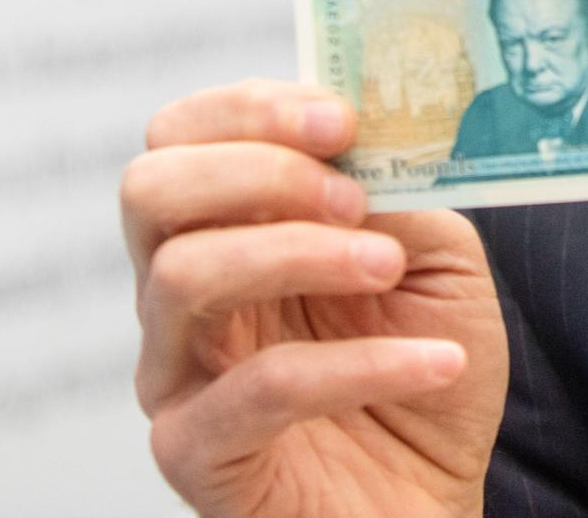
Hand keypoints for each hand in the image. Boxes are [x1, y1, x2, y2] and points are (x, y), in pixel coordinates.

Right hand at [122, 80, 508, 517]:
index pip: (184, 136)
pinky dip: (359, 366)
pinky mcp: (196, 452)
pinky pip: (257, 389)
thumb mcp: (437, 257)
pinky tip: (438, 363)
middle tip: (352, 195)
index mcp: (231, 229)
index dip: (250, 108)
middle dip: (257, 169)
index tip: (341, 118)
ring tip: (389, 269)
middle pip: (149, 189)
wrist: (434, 498)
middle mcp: (184, 296)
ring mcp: (177, 373)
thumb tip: (372, 136)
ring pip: (181, 275)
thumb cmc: (428, 365)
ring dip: (300, 252)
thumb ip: (402, 190)